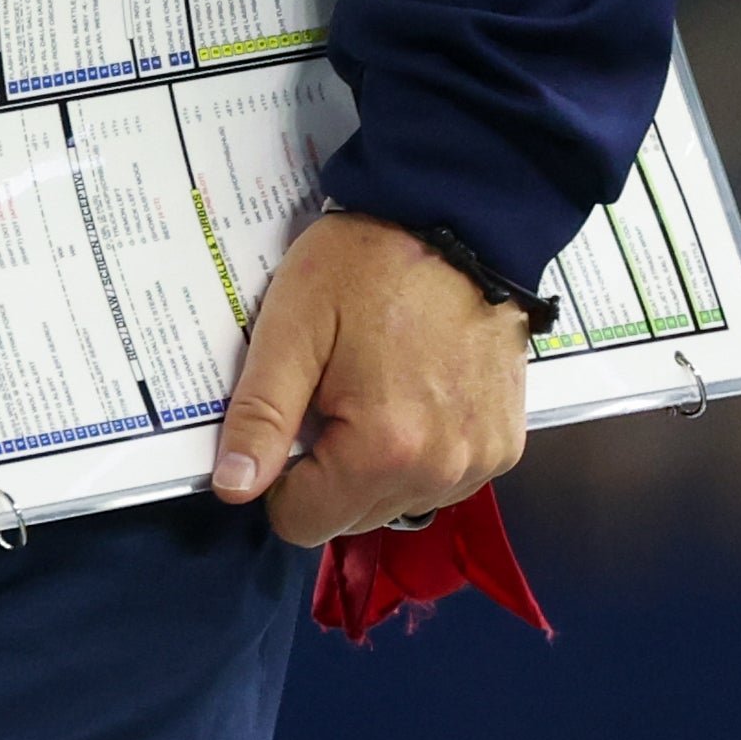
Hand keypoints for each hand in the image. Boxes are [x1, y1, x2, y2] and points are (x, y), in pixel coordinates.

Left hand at [209, 211, 528, 547]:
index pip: (303, 522)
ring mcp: (482, 460)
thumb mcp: (293, 327)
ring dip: (375, 464)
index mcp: (384, 450)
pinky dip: (421, 452)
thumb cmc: (368, 265)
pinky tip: (416, 391)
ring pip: (398, 502)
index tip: (293, 418)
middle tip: (334, 391)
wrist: (458, 217)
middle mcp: (442, 470)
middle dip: (329, 468)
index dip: (280, 477)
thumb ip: (260, 415)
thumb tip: (235, 490)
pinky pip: (443, 479)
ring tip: (377, 385)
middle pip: (352, 517)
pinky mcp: (505, 444)